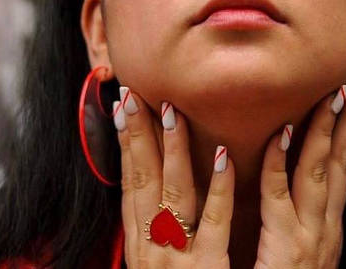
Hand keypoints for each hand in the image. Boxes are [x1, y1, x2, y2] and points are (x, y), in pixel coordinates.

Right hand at [116, 88, 233, 267]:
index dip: (125, 144)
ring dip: (173, 148)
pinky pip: (215, 220)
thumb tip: (153, 188)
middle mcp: (152, 246)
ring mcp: (178, 257)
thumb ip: (156, 228)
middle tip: (133, 94)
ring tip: (173, 111)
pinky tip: (224, 157)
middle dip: (137, 134)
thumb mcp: (154, 261)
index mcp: (140, 242)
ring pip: (175, 191)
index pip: (130, 183)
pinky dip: (219, 187)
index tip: (121, 108)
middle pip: (144, 179)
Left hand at [254, 75, 345, 268]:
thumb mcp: (297, 250)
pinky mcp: (285, 253)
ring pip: (318, 173)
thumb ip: (296, 215)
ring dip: (324, 130)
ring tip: (332, 93)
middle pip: (339, 162)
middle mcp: (324, 229)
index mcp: (326, 226)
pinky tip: (281, 135)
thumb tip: (293, 175)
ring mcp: (309, 241)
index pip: (341, 166)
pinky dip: (279, 166)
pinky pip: (278, 200)